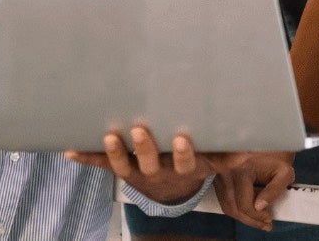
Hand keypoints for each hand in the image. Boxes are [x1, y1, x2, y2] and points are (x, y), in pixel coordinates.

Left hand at [64, 127, 214, 206]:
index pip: (184, 163)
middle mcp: (156, 172)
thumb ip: (228, 154)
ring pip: (122, 166)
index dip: (182, 154)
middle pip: (149, 164)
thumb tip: (248, 147)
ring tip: (109, 136)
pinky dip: (85, 158)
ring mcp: (134, 171)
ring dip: (115, 152)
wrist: (167, 188)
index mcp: (181, 168)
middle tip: (140, 130)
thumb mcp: (212, 160)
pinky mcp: (118, 167)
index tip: (182, 139)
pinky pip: (100, 164)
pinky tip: (70, 151)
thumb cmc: (190, 163)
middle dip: (145, 148)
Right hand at [212, 152, 295, 231]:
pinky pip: (223, 199)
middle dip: (250, 220)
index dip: (257, 216)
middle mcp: (225, 170)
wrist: (264, 138)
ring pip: (226, 205)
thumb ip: (275, 190)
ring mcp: (218, 173)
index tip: (269, 218)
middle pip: (232, 207)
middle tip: (265, 225)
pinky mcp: (216, 175)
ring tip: (258, 220)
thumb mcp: (283, 171)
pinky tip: (249, 209)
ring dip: (242, 216)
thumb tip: (259, 207)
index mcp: (241, 167)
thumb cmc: (275, 155)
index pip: (244, 204)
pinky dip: (236, 207)